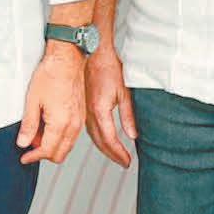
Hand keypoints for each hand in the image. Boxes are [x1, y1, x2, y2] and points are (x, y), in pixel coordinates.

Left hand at [17, 45, 86, 164]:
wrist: (67, 59)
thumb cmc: (51, 74)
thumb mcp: (32, 100)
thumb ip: (28, 125)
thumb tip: (23, 143)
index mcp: (61, 123)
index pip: (47, 151)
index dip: (33, 157)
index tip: (24, 157)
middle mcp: (73, 125)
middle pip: (59, 154)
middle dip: (43, 154)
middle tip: (29, 145)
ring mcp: (79, 121)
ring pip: (67, 146)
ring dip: (52, 146)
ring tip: (37, 132)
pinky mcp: (81, 115)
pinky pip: (72, 135)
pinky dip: (60, 137)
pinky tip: (48, 125)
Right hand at [83, 47, 137, 167]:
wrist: (94, 52)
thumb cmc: (108, 66)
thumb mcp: (124, 92)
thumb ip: (128, 116)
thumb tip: (133, 135)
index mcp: (99, 110)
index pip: (109, 139)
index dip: (119, 153)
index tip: (127, 161)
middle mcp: (88, 113)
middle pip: (99, 142)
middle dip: (112, 154)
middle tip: (123, 162)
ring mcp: (82, 109)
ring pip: (91, 136)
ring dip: (103, 148)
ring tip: (115, 154)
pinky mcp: (81, 105)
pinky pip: (87, 127)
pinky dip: (96, 137)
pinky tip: (101, 139)